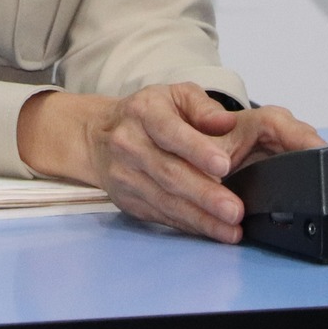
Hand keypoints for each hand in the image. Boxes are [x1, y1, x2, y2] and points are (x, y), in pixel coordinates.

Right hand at [16, 84, 324, 242]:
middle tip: (235, 210)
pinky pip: (162, 216)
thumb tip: (223, 122)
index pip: (168, 129)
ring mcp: (127, 177)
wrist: (92, 137)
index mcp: (144, 112)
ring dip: (201, 217)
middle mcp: (131, 145)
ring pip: (166, 200)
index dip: (195, 147)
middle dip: (205, 194)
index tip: (222, 164)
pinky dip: (189, 227)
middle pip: (169, 172)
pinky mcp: (130, 201)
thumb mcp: (172, 94)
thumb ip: (199, 107)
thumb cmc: (143, 113)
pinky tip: (214, 234)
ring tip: (231, 228)